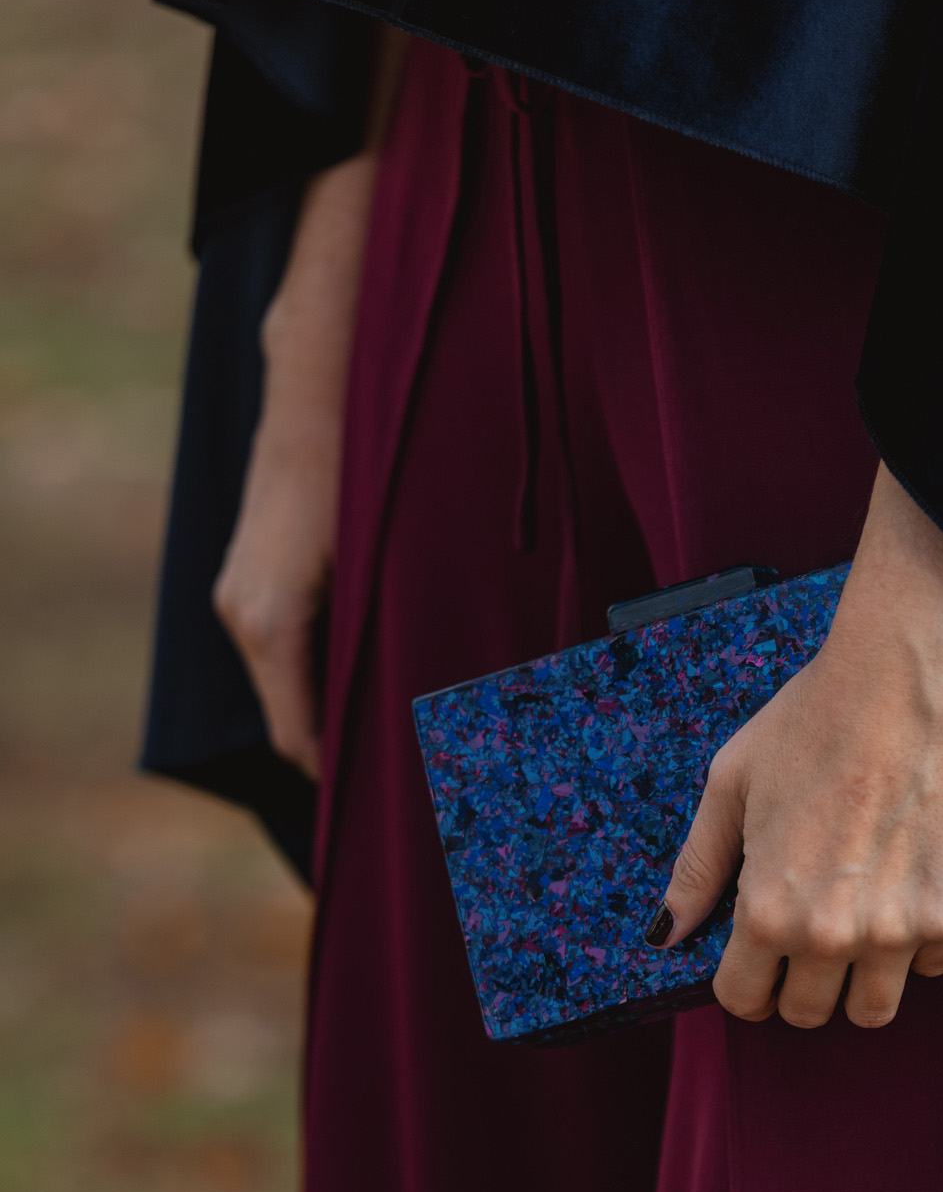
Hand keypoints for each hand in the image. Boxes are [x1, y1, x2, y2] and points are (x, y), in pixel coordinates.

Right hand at [212, 146, 387, 779]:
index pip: (302, 745)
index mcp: (272, 626)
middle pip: (295, 724)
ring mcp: (241, 596)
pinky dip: (329, 674)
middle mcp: (244, 617)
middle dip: (354, 754)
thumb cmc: (375, 466)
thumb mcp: (398, 566)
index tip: (403, 814)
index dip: (351, 784)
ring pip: (294, 687)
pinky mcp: (252, 578)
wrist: (326, 377)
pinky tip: (384, 675)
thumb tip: (453, 718)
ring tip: (414, 736)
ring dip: (344, 712)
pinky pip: (290, 652)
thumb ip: (409, 643)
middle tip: (424, 784)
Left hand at [649, 466, 942, 1028]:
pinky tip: (909, 892)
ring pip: (873, 1010)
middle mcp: (828, 934)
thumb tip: (666, 933)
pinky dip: (921, 944)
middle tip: (813, 937)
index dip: (747, 984)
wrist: (905, 678)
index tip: (760, 962)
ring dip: (862, 980)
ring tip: (862, 926)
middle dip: (802, 985)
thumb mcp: (731, 785)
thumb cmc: (812, 719)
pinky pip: (934, 966)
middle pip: (809, 1014)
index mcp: (765, 909)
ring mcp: (896, 930)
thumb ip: (698, 868)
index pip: (745, 1000)